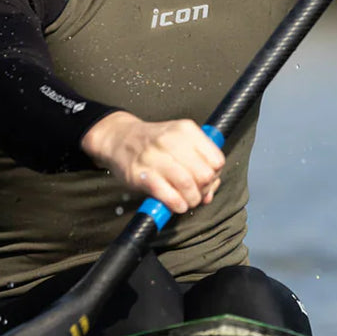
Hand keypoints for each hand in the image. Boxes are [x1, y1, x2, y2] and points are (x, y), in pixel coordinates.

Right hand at [81, 111, 224, 213]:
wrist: (119, 138)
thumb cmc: (152, 143)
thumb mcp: (179, 142)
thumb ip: (198, 164)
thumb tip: (209, 194)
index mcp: (186, 130)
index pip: (216, 160)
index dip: (215, 176)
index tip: (206, 181)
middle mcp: (172, 140)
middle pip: (205, 174)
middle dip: (204, 190)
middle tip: (196, 194)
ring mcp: (155, 156)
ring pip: (188, 185)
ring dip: (191, 200)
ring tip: (187, 202)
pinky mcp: (141, 174)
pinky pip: (168, 195)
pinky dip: (177, 204)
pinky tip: (176, 205)